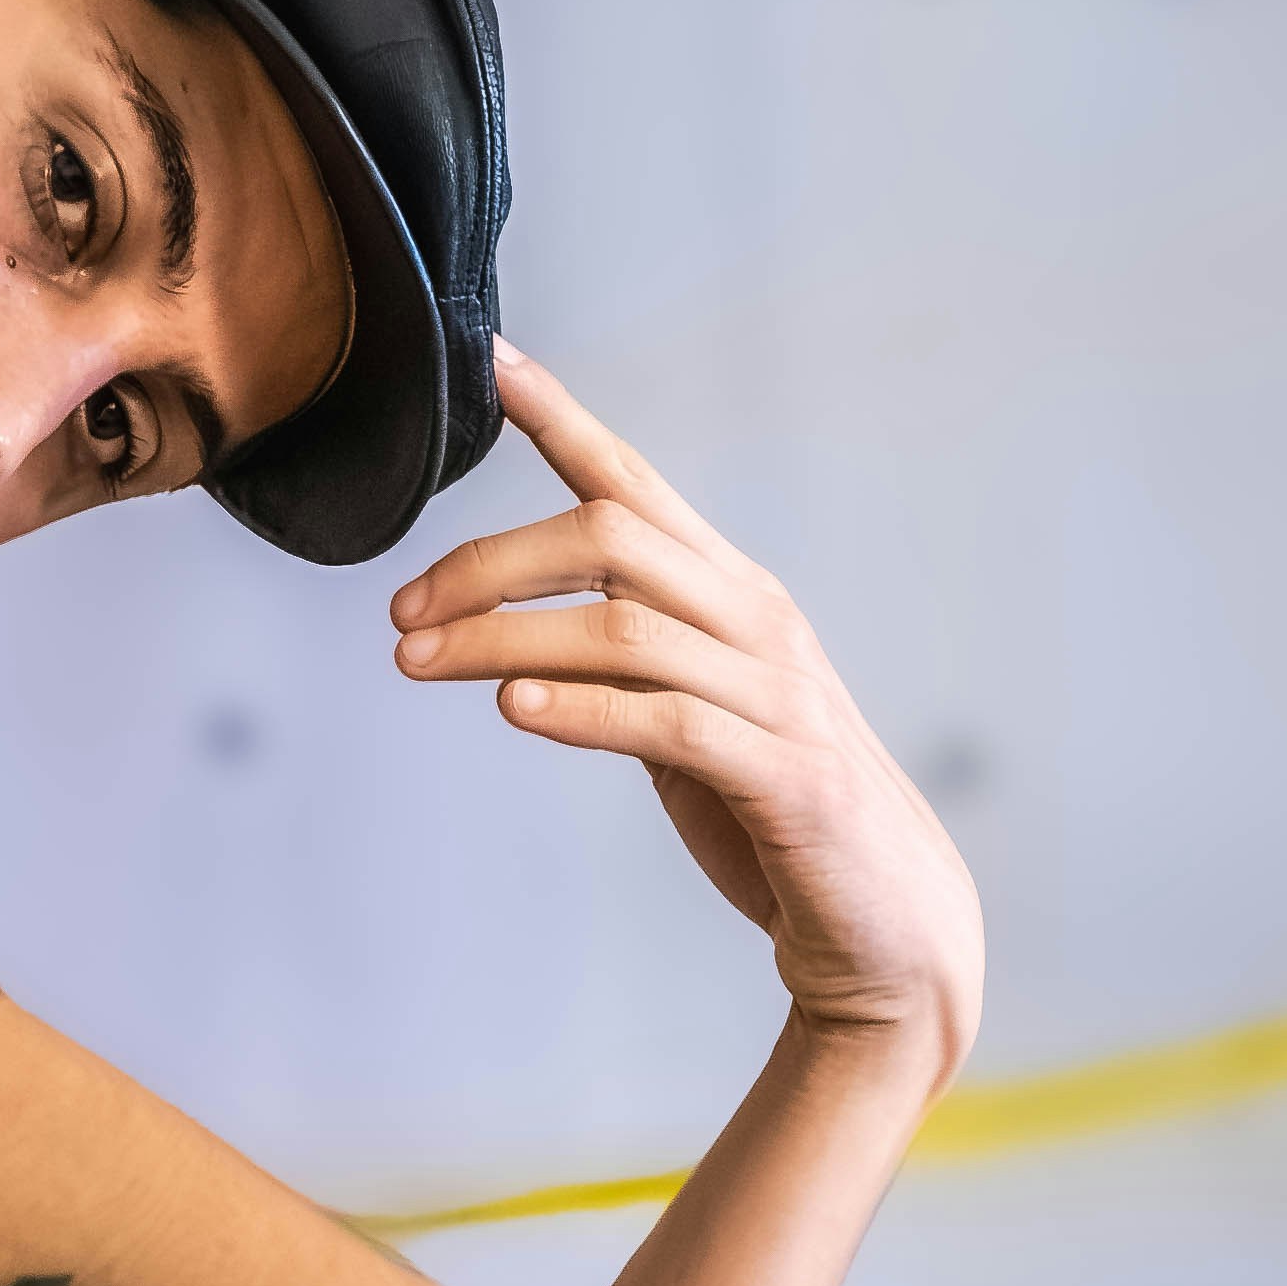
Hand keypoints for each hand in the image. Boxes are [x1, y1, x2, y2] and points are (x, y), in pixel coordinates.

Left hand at [391, 348, 984, 1083]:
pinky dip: (582, 709)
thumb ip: (625, 670)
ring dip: (503, 639)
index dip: (562, 418)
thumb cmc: (776, 816)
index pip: (636, 483)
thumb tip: (520, 648)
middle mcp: (758, 622)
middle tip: (402, 611)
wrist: (884, 922)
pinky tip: (515, 707)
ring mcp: (778, 694)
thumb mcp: (691, 722)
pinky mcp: (785, 776)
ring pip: (624, 626)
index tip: (491, 363)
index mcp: (732, 595)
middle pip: (613, 535)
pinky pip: (670, 721)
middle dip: (492, 560)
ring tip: (418, 662)